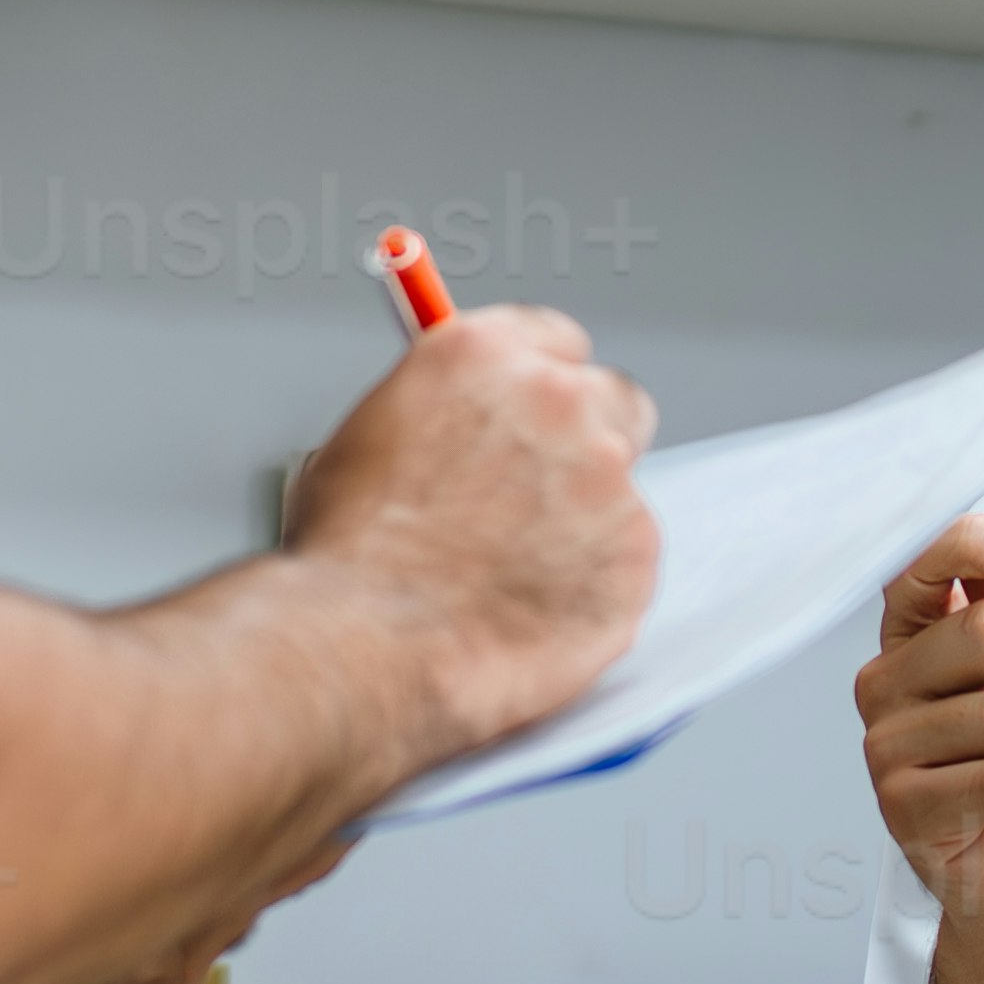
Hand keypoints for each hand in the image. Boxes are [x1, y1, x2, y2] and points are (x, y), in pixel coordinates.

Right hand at [278, 301, 655, 758]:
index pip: (553, 339)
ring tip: (512, 578)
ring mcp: (606, 478)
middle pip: (611, 400)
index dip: (543, 382)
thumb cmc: (348, 557)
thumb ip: (445, 412)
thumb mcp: (371, 436)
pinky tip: (535, 613)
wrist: (364, 643)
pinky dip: (596, 588)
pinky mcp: (634, 554)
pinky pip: (630, 564)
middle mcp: (556, 402)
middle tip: (542, 497)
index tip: (536, 411)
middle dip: (587, 442)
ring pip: (622, 492)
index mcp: (483, 355)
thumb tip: (470, 429)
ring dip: (585, 525)